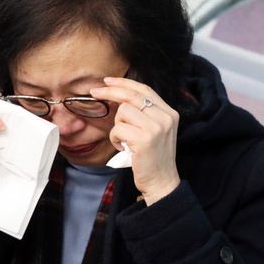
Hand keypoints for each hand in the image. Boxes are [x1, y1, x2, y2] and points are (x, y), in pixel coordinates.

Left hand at [90, 77, 179, 205]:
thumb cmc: (153, 158)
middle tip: (94, 92)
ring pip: (122, 112)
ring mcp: (156, 128)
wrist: (161, 182)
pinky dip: (115, 139)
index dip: (124, 83)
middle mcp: (165, 117)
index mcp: (169, 113)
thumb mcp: (155, 131)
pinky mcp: (144, 139)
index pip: (144, 90)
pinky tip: (124, 148)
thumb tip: (119, 96)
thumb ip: (144, 114)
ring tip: (124, 139)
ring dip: (117, 126)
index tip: (107, 81)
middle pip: (132, 95)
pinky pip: (117, 129)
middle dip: (110, 92)